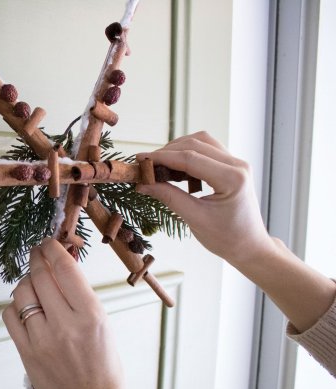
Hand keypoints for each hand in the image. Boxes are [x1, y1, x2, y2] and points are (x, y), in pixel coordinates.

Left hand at [2, 238, 130, 388]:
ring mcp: (43, 340)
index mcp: (91, 315)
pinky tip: (25, 307)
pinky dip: (15, 305)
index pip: (65, 269)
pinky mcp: (27, 353)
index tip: (48, 242)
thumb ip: (80, 294)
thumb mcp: (102, 322)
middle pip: (41, 276)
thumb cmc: (103, 364)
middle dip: (36, 257)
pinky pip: (9, 315)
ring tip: (34, 283)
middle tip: (37, 252)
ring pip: (22, 292)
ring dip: (26, 281)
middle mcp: (66, 325)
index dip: (53, 249)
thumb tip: (60, 263)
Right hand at [135, 131, 272, 268]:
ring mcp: (236, 163)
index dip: (162, 157)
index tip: (140, 159)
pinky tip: (175, 167)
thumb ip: (169, 197)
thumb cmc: (226, 238)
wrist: (249, 246)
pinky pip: (207, 149)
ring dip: (177, 149)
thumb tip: (143, 184)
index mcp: (232, 179)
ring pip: (202, 141)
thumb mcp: (194, 219)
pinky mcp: (232, 165)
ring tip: (159, 165)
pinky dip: (188, 153)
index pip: (190, 158)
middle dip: (167, 152)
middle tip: (145, 165)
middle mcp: (237, 165)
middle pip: (195, 144)